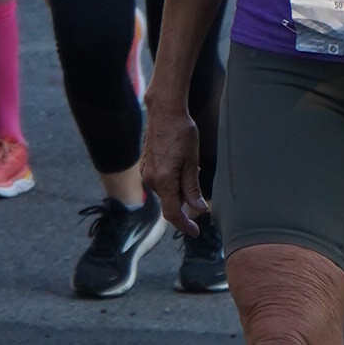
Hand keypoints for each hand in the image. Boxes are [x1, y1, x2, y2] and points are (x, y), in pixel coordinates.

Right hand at [141, 98, 203, 235]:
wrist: (164, 112)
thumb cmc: (181, 133)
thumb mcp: (192, 162)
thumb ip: (192, 188)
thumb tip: (198, 209)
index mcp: (163, 180)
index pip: (172, 212)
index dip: (184, 225)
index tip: (195, 232)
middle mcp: (151, 179)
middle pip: (171, 201)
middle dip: (185, 199)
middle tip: (198, 178)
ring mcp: (146, 172)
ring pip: (167, 191)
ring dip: (179, 187)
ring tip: (189, 165)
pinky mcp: (145, 165)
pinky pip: (161, 181)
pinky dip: (172, 180)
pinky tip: (180, 163)